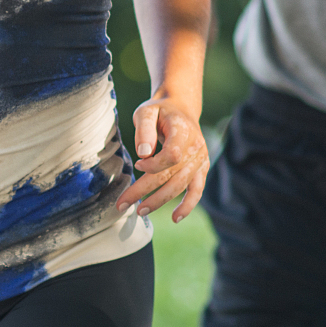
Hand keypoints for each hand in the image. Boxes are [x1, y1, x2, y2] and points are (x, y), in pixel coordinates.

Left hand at [119, 95, 209, 221]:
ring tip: (140, 211)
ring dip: (160, 201)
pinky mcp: (201, 169)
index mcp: (184, 131)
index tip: (138, 164)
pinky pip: (197, 190)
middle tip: (124, 203)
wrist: (181, 108)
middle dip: (146, 191)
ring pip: (181, 186)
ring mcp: (200, 160)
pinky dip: (188, 205)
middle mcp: (196, 148)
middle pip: (172, 175)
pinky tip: (175, 218)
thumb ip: (144, 130)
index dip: (154, 165)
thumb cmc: (160, 111)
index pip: (172, 155)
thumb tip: (143, 154)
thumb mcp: (146, 111)